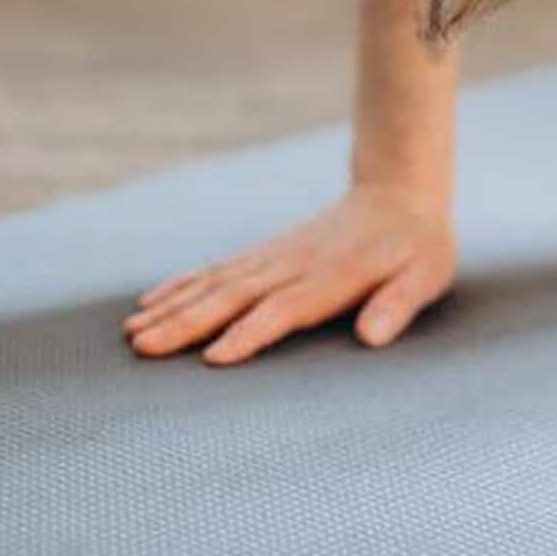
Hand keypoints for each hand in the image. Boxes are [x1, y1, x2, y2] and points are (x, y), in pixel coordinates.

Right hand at [122, 184, 455, 365]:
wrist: (399, 197)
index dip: (249, 333)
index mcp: (330, 277)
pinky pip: (214, 270)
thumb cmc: (416, 248)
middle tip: (144, 348)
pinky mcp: (264, 254)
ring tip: (132, 332)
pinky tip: (149, 301)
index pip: (282, 309)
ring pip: (213, 283)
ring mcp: (272, 257)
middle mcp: (291, 266)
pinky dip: (180, 284)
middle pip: (232, 297)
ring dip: (172, 307)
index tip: (213, 357)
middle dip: (186, 323)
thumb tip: (372, 336)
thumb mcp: (424, 276)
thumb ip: (398, 304)